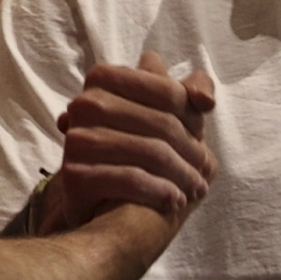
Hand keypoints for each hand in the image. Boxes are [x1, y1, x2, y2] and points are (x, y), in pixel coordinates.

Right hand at [40, 52, 216, 233]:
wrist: (100, 202)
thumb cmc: (139, 148)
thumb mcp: (164, 112)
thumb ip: (189, 92)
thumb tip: (206, 101)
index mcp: (105, 78)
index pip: (170, 92)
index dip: (193, 117)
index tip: (201, 137)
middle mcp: (85, 103)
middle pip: (163, 124)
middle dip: (192, 150)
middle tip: (205, 171)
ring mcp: (77, 138)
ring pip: (152, 153)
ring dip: (183, 176)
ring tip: (196, 189)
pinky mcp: (75, 174)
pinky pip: (132, 179)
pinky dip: (161, 192)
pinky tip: (175, 201)